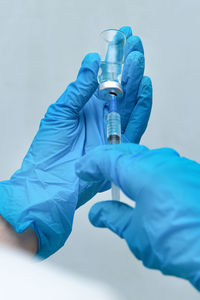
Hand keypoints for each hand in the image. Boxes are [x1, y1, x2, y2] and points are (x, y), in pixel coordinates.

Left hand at [0, 26, 151, 257]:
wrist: (50, 183)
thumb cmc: (49, 149)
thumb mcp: (61, 112)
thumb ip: (79, 88)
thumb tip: (92, 60)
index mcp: (87, 107)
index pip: (105, 79)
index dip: (114, 59)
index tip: (122, 38)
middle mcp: (103, 117)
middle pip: (121, 88)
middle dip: (128, 65)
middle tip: (135, 43)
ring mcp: (113, 130)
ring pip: (130, 102)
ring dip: (136, 80)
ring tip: (138, 60)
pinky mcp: (121, 145)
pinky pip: (136, 123)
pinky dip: (142, 106)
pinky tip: (144, 87)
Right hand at [76, 143, 199, 289]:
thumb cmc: (184, 243)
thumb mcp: (136, 233)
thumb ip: (113, 217)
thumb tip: (99, 213)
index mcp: (143, 171)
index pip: (108, 159)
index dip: (91, 164)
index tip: (83, 170)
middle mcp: (163, 162)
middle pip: (127, 152)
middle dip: (108, 160)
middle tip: (96, 171)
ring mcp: (181, 166)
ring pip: (147, 157)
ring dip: (129, 165)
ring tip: (119, 179)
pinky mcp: (193, 174)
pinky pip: (164, 165)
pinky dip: (149, 171)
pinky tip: (147, 186)